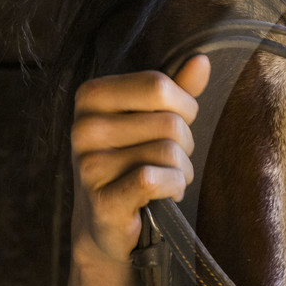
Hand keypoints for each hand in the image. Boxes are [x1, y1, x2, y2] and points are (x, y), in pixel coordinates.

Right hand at [69, 56, 209, 265]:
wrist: (106, 224)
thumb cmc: (133, 164)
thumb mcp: (151, 120)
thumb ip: (175, 90)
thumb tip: (202, 60)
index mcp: (92, 96)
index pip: (159, 85)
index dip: (183, 107)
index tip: (175, 126)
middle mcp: (84, 126)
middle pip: (169, 122)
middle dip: (184, 145)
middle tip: (168, 162)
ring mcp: (90, 164)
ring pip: (169, 152)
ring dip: (182, 171)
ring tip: (165, 180)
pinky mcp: (103, 198)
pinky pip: (157, 179)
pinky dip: (174, 187)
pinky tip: (164, 195)